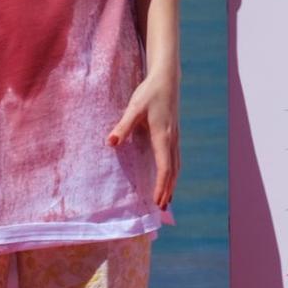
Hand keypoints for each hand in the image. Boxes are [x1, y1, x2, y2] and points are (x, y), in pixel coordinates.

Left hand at [108, 68, 181, 208]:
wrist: (167, 78)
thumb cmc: (150, 93)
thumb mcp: (134, 107)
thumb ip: (123, 126)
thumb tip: (111, 143)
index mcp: (163, 136)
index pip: (165, 167)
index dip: (161, 185)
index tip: (157, 201)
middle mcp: (172, 139)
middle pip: (173, 170)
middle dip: (168, 189)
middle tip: (162, 208)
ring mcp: (175, 136)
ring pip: (177, 165)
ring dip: (172, 182)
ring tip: (167, 198)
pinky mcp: (174, 133)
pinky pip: (175, 158)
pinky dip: (173, 171)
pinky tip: (169, 176)